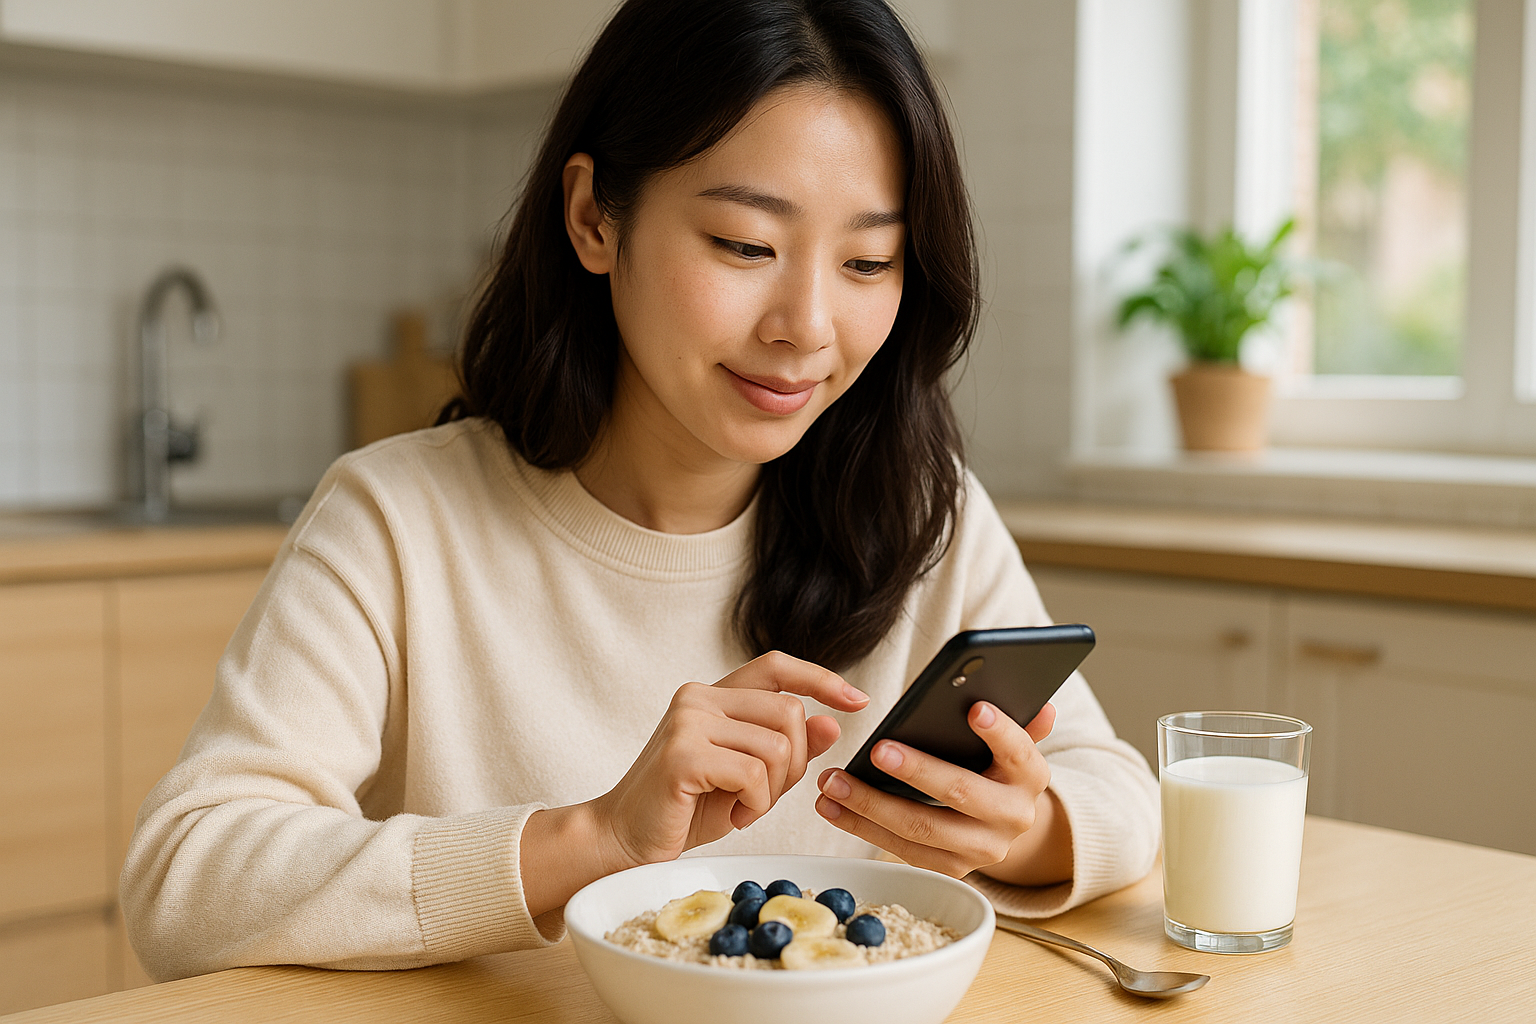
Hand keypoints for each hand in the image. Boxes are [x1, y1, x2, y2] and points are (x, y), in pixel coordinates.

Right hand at [592, 651, 869, 869]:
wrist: (623, 839)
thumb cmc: (684, 808)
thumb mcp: (747, 776)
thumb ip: (784, 749)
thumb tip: (831, 723)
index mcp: (712, 694)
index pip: (777, 666)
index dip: (821, 677)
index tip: (858, 700)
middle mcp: (698, 697)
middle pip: (789, 711)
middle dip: (795, 761)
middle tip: (767, 794)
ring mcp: (688, 722)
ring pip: (776, 746)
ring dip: (772, 790)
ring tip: (743, 807)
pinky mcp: (682, 755)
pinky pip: (754, 773)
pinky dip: (755, 803)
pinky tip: (734, 815)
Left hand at [814, 701, 1057, 878]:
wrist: (1004, 826)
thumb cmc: (998, 769)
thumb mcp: (1014, 744)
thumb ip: (1023, 723)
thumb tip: (1043, 703)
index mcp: (1030, 776)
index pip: (1019, 749)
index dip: (999, 731)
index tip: (974, 709)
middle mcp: (1012, 817)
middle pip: (960, 793)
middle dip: (916, 771)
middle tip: (877, 749)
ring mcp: (982, 849)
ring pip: (922, 828)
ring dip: (871, 805)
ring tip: (833, 781)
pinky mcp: (951, 868)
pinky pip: (903, 849)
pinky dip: (863, 827)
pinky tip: (834, 806)